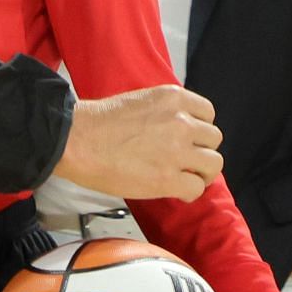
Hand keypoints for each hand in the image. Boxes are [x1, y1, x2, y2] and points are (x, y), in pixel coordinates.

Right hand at [57, 85, 220, 201]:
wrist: (78, 140)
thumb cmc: (99, 122)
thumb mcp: (141, 101)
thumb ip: (166, 112)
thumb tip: (178, 129)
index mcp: (174, 98)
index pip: (208, 113)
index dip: (199, 129)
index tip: (190, 139)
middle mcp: (181, 121)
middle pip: (214, 139)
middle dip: (201, 150)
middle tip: (187, 161)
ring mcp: (177, 150)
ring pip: (213, 164)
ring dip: (201, 172)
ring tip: (185, 177)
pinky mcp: (168, 178)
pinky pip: (197, 188)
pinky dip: (190, 192)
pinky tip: (177, 192)